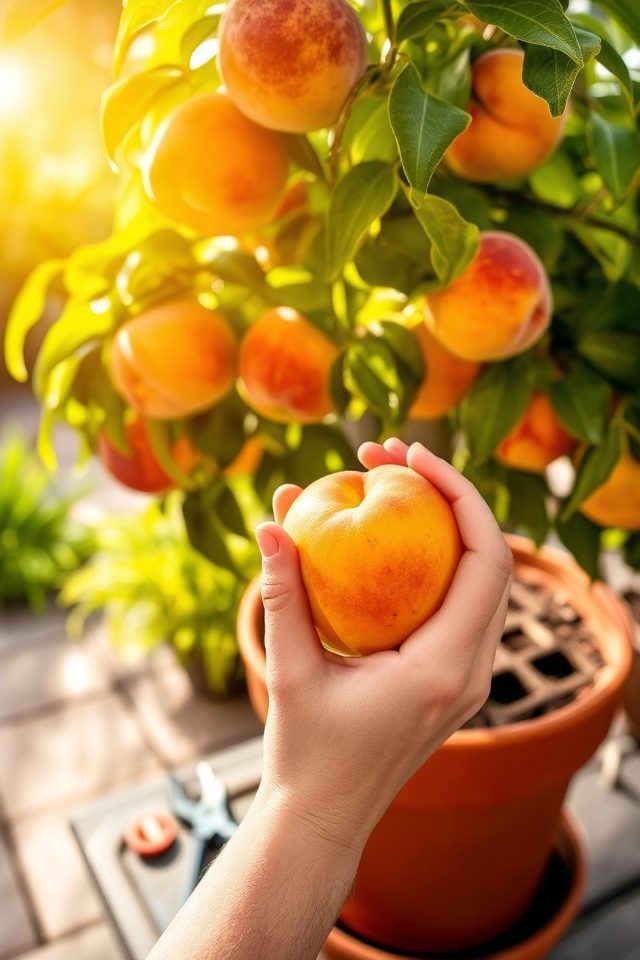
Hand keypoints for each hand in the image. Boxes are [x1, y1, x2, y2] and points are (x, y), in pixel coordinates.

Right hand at [254, 439, 511, 851]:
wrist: (325, 816)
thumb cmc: (307, 755)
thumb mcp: (290, 670)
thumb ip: (282, 595)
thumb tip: (272, 524)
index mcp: (446, 669)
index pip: (488, 561)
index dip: (461, 495)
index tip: (413, 456)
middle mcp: (472, 672)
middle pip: (492, 561)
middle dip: (451, 496)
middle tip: (391, 455)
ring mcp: (468, 678)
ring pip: (481, 581)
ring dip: (446, 526)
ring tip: (391, 482)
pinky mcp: (452, 679)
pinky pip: (460, 604)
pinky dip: (435, 561)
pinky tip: (392, 536)